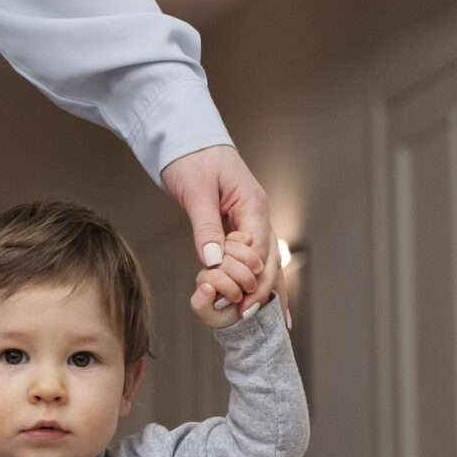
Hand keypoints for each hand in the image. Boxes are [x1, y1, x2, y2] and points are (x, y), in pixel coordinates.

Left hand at [162, 144, 286, 326]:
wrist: (187, 138)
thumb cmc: (191, 158)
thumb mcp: (196, 192)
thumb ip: (205, 226)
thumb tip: (212, 261)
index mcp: (253, 204)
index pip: (261, 249)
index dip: (254, 279)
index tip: (243, 304)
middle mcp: (257, 213)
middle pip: (269, 258)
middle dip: (262, 290)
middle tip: (249, 318)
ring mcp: (251, 219)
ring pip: (265, 259)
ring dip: (262, 288)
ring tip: (262, 319)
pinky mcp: (239, 224)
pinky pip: (251, 255)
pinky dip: (253, 277)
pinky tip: (255, 299)